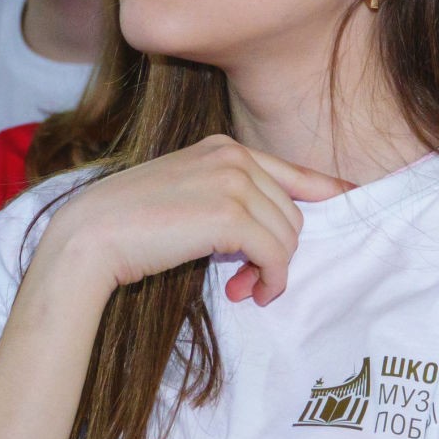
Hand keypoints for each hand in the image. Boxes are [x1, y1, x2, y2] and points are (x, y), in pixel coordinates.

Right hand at [40, 135, 352, 307]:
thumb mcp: (185, 196)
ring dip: (272, 271)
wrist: (90, 236)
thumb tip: (271, 236)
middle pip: (292, 212)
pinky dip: (270, 279)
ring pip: (288, 235)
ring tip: (243, 289)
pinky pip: (276, 254)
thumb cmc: (129, 225)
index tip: (348, 202)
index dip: (326, 190)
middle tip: (249, 282)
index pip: (292, 171)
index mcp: (222, 146)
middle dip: (277, 253)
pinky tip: (248, 292)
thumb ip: (228, 200)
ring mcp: (232, 181)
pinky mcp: (229, 214)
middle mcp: (232, 155)